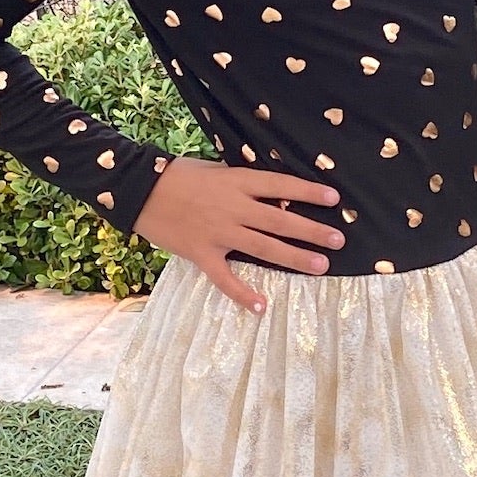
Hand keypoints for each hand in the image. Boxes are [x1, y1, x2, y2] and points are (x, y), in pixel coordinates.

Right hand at [133, 157, 344, 313]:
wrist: (138, 190)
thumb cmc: (176, 174)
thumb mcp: (213, 168)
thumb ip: (239, 181)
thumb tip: (268, 190)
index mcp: (236, 182)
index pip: (280, 186)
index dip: (308, 192)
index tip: (334, 199)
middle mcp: (233, 208)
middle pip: (280, 221)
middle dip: (312, 231)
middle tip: (338, 240)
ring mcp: (219, 233)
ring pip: (264, 248)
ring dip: (294, 258)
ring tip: (320, 266)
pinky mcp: (202, 254)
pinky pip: (225, 278)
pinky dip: (243, 294)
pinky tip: (262, 307)